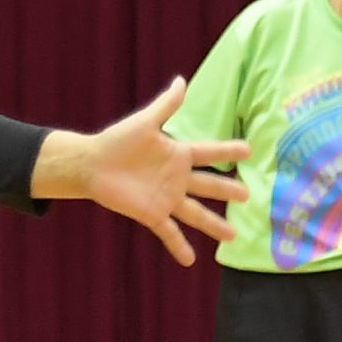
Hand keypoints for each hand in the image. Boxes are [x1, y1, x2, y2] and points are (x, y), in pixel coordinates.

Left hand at [36, 78, 252, 266]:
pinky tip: (191, 260)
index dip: (228, 151)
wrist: (92, 163)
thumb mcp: (144, 122)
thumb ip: (165, 106)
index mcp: (178, 154)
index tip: (249, 150)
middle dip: (228, 189)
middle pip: (209, 184)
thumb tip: (181, 81)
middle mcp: (177, 178)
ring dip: (214, 224)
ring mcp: (167, 198)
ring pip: (196, 213)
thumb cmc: (117, 140)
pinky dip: (179, 246)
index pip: (210, 152)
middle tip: (250, 194)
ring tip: (233, 235)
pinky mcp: (152, 213)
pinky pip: (169, 232)